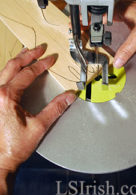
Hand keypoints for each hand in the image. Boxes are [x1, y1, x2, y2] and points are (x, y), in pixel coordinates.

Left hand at [0, 44, 75, 171]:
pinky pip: (1, 77)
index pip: (27, 73)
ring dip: (18, 59)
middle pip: (13, 65)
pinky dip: (11, 69)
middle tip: (40, 48)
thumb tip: (70, 96)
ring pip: (4, 69)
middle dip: (28, 54)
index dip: (41, 64)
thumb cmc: (13, 146)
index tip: (51, 59)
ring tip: (28, 52)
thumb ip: (56, 109)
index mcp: (7, 96)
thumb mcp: (39, 127)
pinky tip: (16, 69)